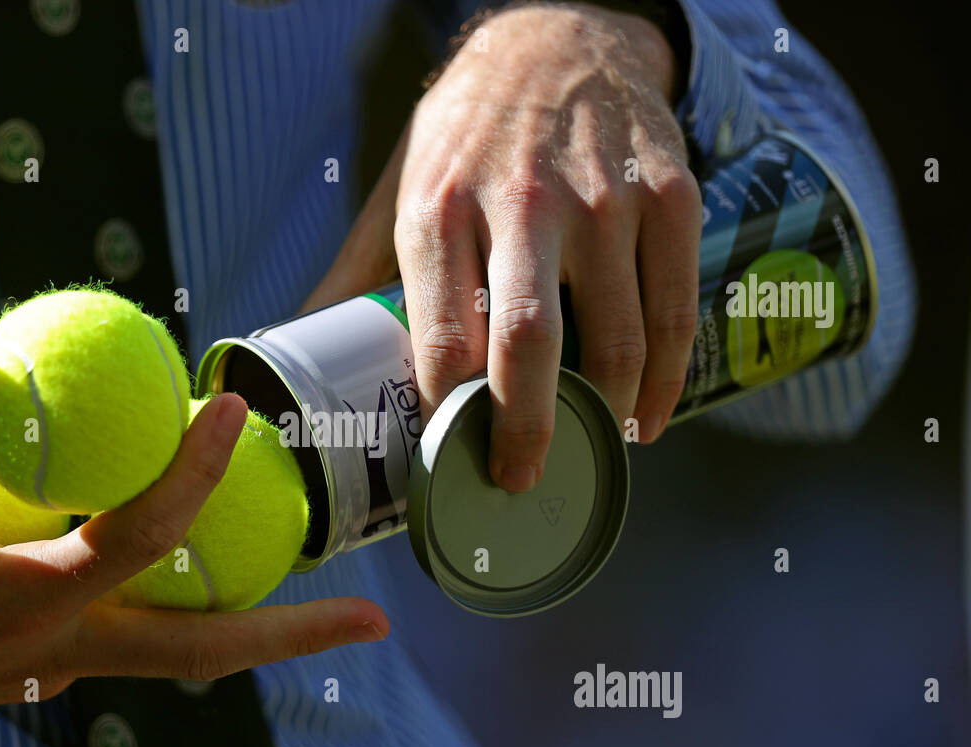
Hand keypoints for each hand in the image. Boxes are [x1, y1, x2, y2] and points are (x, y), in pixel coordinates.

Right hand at [0, 335, 387, 746]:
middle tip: (377, 625)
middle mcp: (66, 651)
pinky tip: (195, 571)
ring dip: (252, 630)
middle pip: (203, 651)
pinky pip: (137, 643)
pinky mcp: (48, 674)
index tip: (232, 409)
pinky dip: (182, 612)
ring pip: (178, 655)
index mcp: (30, 602)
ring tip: (319, 601)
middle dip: (294, 638)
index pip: (141, 536)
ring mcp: (62, 672)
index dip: (193, 470)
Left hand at [304, 2, 701, 490]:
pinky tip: (644, 414)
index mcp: (439, 206)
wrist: (557, 37)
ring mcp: (602, 199)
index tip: (449, 454)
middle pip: (527, 345)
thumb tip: (298, 341)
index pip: (441, 338)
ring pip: (613, 338)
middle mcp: (522, 202)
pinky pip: (672, 309)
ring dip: (603, 414)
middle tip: (518, 478)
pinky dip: (663, 378)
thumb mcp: (398, 185)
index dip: (446, 412)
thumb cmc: (469, 131)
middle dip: (524, 433)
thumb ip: (357, 270)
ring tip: (589, 446)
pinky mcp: (667, 195)